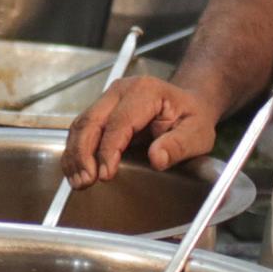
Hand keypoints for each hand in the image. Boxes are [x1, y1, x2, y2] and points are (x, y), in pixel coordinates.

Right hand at [62, 76, 222, 185]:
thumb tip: (157, 158)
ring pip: (81, 124)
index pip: (119, 122)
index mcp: (145, 92)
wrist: (189, 103)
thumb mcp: (197, 134)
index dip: (108, 150)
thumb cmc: (192, 118)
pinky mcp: (102, 109)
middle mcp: (121, 90)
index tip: (105, 175)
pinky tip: (76, 171)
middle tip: (85, 181)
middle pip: (92, 121)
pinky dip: (75, 151)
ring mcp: (108, 98)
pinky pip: (82, 129)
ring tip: (78, 180)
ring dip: (75, 154)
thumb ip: (178, 146)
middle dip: (83, 154)